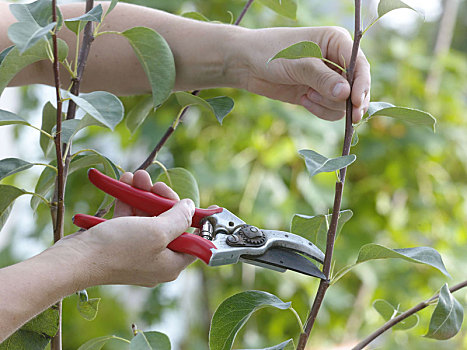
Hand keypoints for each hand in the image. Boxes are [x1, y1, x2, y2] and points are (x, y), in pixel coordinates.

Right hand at [56, 170, 195, 287]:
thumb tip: (190, 207)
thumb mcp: (158, 231)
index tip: (202, 204)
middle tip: (156, 184)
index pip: (194, 241)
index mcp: (172, 263)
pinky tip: (124, 181)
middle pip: (170, 224)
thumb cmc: (119, 249)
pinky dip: (128, 200)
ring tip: (137, 176)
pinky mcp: (120, 242)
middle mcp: (157, 259)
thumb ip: (179, 218)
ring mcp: (138, 250)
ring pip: (148, 217)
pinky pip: (130, 218)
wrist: (76, 259)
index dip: (198, 221)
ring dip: (143, 194)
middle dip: (162, 199)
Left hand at [238, 26, 369, 122]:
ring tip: (307, 95)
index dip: (361, 84)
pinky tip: (304, 101)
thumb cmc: (271, 53)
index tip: (355, 102)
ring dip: (328, 104)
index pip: (360, 65)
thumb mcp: (297, 64)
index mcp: (336, 41)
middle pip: (356, 86)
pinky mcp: (316, 93)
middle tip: (349, 116)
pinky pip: (330, 110)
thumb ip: (321, 79)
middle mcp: (336, 60)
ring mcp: (327, 79)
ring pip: (343, 102)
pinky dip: (320, 110)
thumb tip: (346, 94)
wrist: (246, 64)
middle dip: (348, 100)